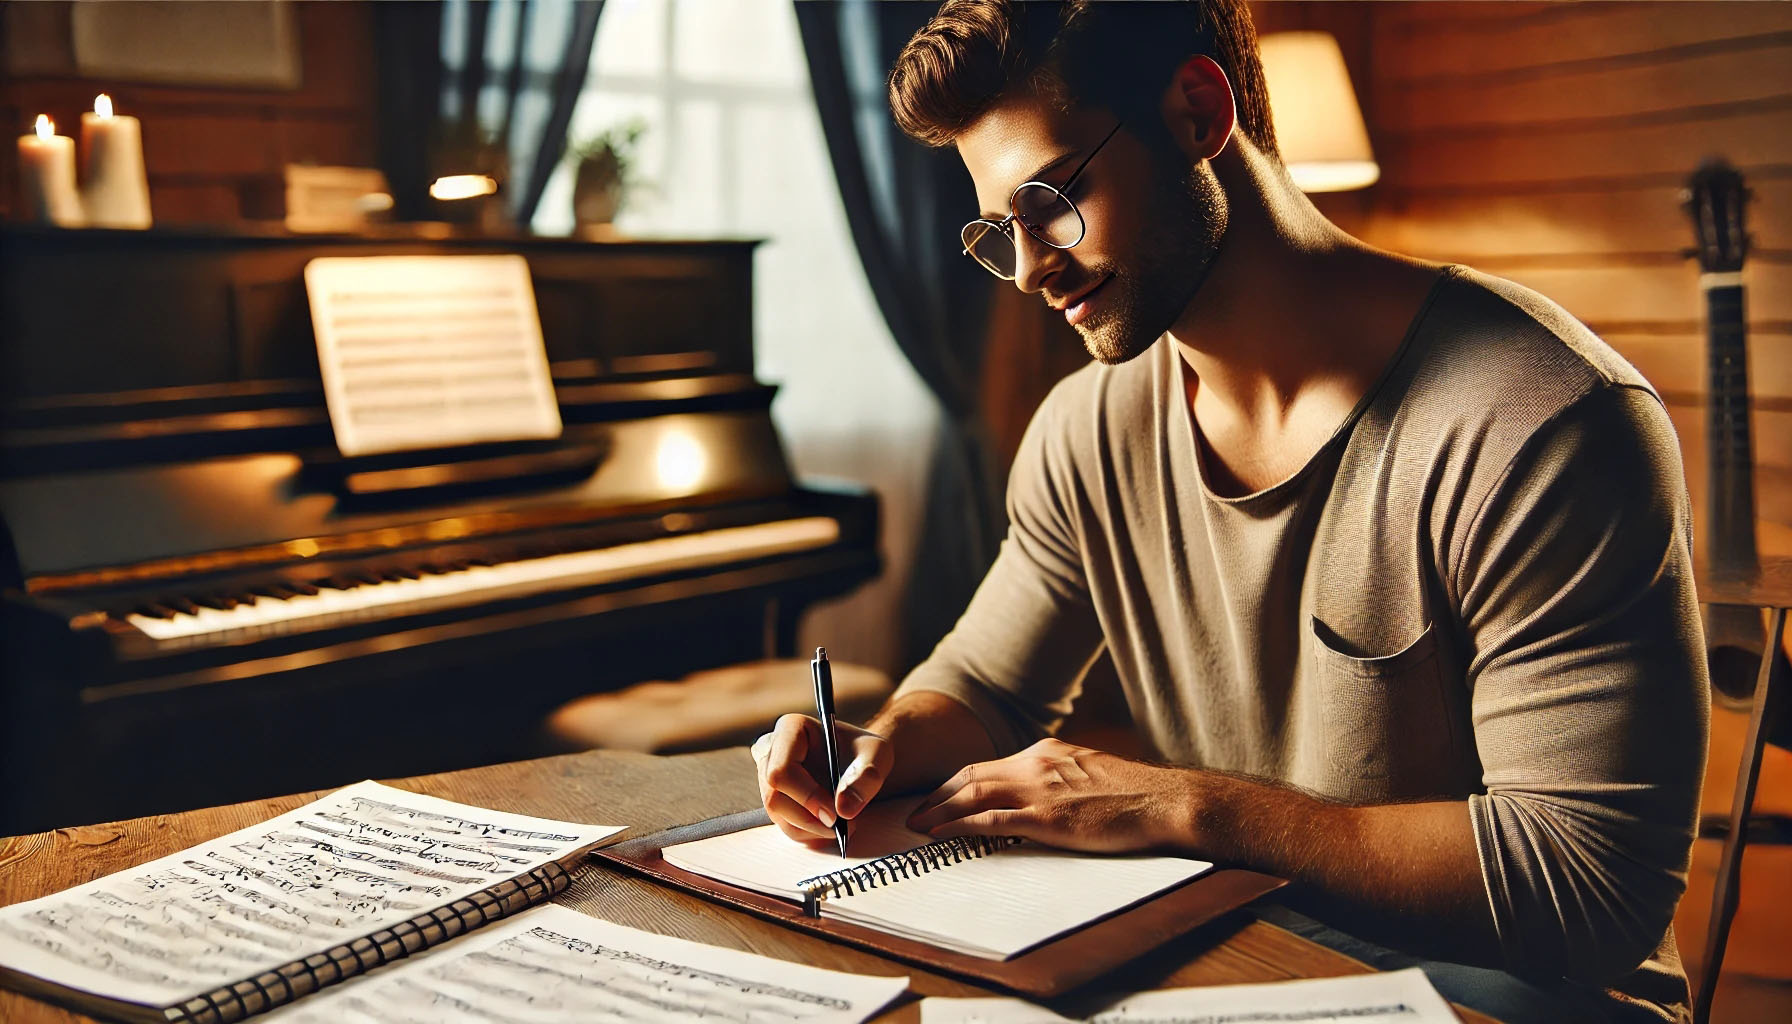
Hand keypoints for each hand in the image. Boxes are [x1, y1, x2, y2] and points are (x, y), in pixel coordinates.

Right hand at [751, 714, 892, 843]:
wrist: (859, 761)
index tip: (835, 815)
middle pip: (775, 796)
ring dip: (811, 828)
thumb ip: (866, 777)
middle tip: (842, 825)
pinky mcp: (775, 797)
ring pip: (778, 813)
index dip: (806, 796)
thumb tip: (843, 810)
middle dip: (809, 818)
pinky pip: (783, 823)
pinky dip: (809, 832)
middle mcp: (771, 750)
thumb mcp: (878, 755)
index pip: (782, 770)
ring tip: (843, 825)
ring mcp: (767, 775)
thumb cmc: (865, 751)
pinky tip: (831, 826)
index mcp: (790, 729)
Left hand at [905, 738, 1193, 853]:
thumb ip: (1060, 780)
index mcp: (1047, 753)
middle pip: (971, 776)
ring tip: (916, 826)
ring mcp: (1040, 789)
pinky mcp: (1046, 817)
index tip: (937, 797)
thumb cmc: (1136, 795)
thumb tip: (1043, 797)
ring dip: (939, 811)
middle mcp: (1036, 764)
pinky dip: (960, 826)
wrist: (1165, 800)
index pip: (988, 766)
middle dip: (937, 795)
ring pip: (973, 795)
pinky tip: (941, 835)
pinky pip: (991, 820)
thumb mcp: (1090, 774)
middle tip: (913, 813)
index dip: (956, 783)